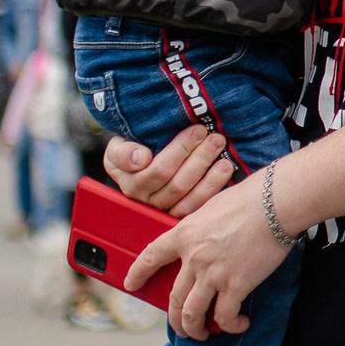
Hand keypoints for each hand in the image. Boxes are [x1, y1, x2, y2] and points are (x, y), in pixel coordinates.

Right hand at [106, 125, 235, 215]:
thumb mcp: (119, 145)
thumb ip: (122, 152)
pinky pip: (195, 207)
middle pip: (174, 181)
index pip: (154, 169)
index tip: (197, 131)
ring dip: (208, 172)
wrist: (139, 157)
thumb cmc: (132, 147)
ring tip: (221, 149)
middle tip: (215, 136)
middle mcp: (142, 196)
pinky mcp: (177, 214)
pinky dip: (212, 187)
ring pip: (186, 194)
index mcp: (127, 178)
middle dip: (199, 156)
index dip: (178, 151)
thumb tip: (140, 159)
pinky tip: (225, 169)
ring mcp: (160, 208)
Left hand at [126, 173, 288, 339]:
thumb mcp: (212, 207)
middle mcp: (192, 258)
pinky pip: (224, 316)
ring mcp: (212, 274)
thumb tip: (205, 237)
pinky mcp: (236, 285)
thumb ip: (201, 227)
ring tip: (201, 335)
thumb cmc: (251, 198)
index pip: (150, 257)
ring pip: (191, 313)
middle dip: (174, 319)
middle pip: (173, 297)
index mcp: (183, 234)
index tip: (132, 284)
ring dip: (193, 329)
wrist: (275, 203)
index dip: (138, 273)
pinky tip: (238, 325)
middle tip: (180, 327)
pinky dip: (229, 325)